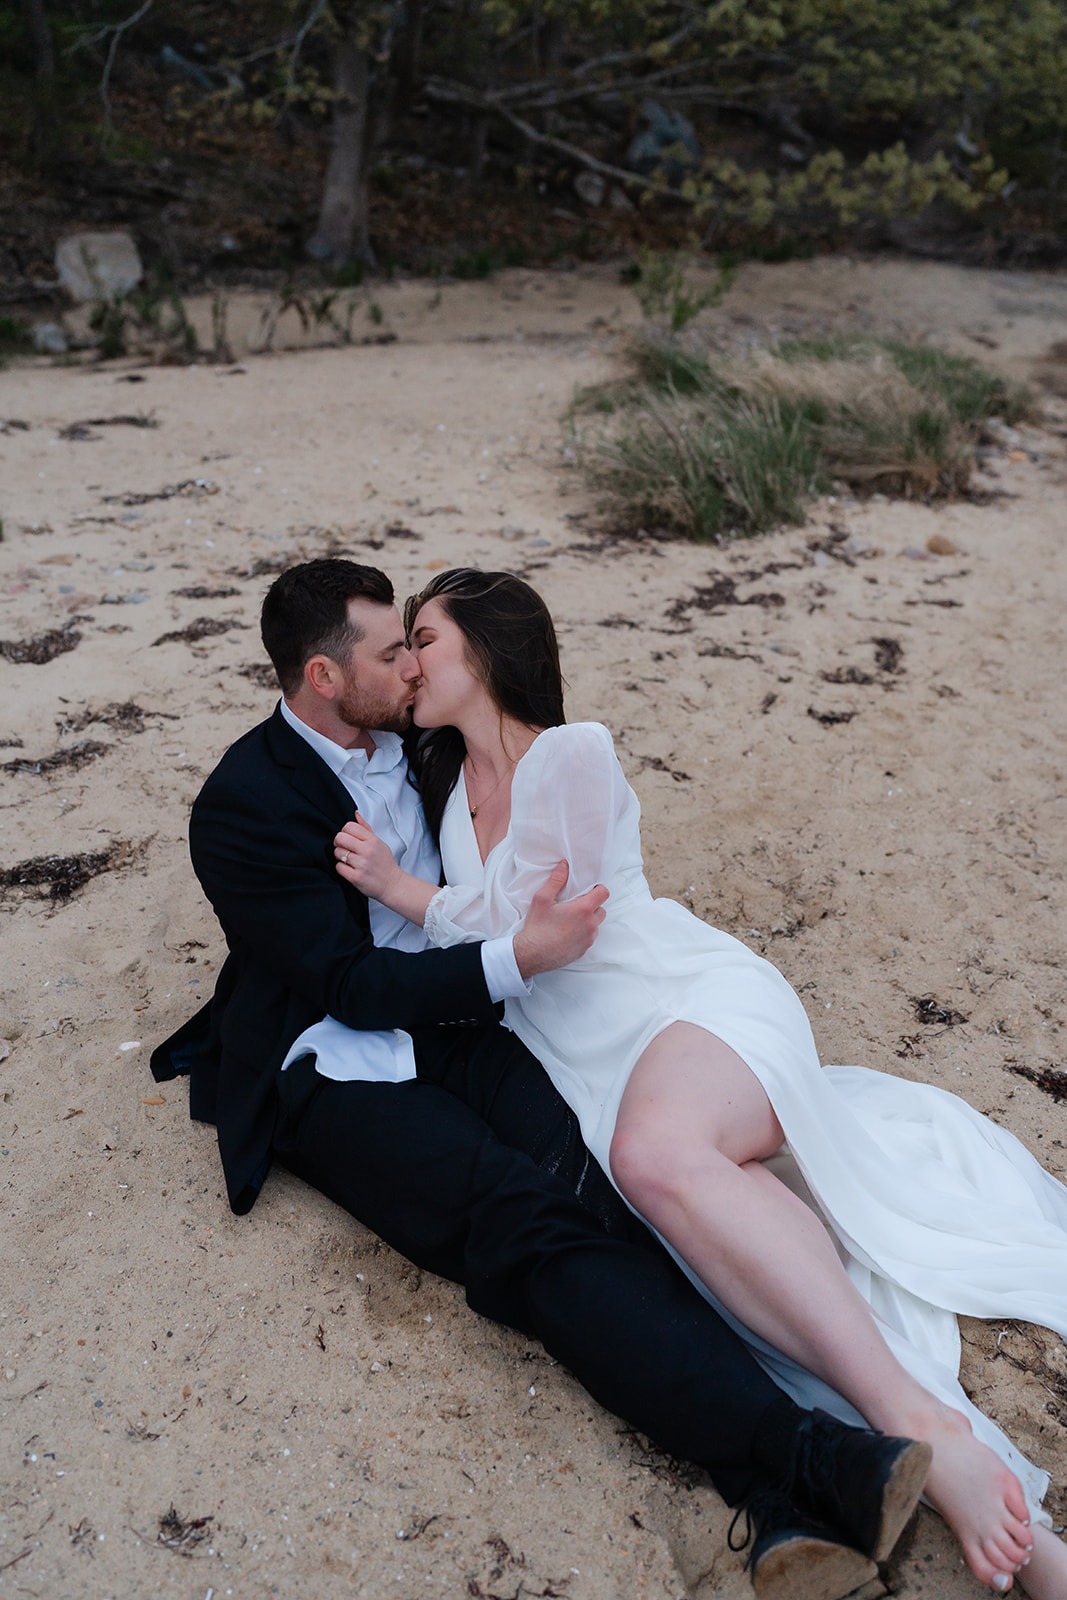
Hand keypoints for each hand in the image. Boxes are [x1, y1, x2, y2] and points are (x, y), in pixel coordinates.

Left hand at [334, 813, 401, 901]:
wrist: (393, 884)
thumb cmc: (385, 864)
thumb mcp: (379, 843)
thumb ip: (366, 829)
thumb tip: (356, 814)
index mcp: (373, 840)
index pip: (349, 826)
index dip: (345, 831)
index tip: (347, 837)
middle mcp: (367, 851)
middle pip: (340, 838)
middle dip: (338, 842)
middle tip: (343, 848)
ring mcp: (362, 864)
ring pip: (338, 853)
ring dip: (340, 856)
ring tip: (348, 860)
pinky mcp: (356, 877)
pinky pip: (338, 867)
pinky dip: (341, 868)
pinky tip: (349, 869)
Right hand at [513, 861, 607, 979]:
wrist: (531, 955)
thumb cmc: (537, 927)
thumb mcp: (542, 899)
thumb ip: (556, 880)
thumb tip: (564, 865)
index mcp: (583, 910)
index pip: (604, 893)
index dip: (597, 889)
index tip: (587, 890)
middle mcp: (590, 925)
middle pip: (601, 909)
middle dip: (592, 905)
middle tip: (576, 905)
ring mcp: (589, 939)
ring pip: (596, 924)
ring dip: (589, 920)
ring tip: (571, 920)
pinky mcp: (584, 950)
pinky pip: (590, 937)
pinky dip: (583, 933)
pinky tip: (568, 933)